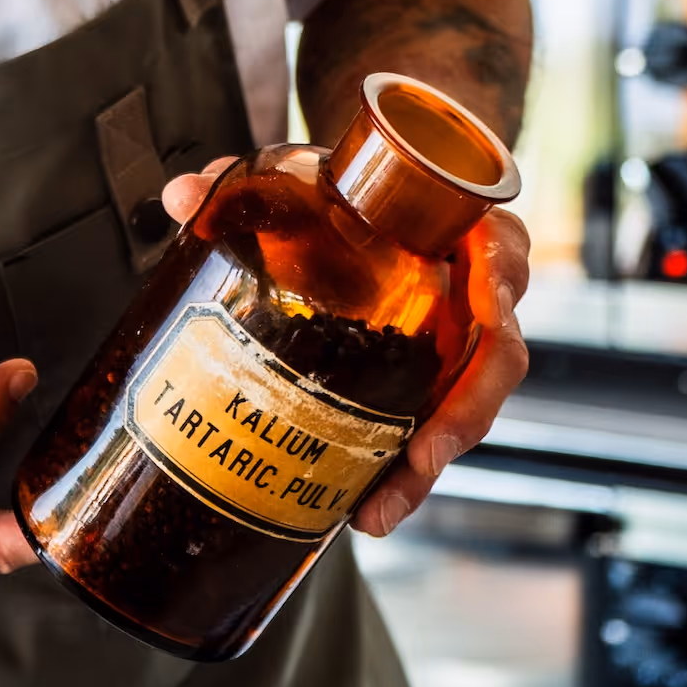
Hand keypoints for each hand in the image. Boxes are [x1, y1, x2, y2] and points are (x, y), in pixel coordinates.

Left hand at [158, 159, 530, 540]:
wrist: (371, 202)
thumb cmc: (359, 191)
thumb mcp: (309, 177)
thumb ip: (245, 184)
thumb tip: (184, 196)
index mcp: (464, 231)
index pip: (502, 254)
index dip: (501, 282)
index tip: (487, 309)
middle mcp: (476, 294)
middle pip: (498, 357)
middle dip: (468, 411)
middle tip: (428, 453)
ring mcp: (459, 345)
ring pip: (469, 409)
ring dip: (433, 461)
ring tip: (386, 503)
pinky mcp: (432, 382)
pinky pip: (431, 429)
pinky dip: (402, 474)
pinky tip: (366, 509)